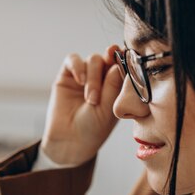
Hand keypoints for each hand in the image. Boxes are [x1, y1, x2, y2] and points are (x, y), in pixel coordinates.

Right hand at [41, 45, 123, 165]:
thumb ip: (113, 86)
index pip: (122, 65)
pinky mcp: (67, 76)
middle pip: (108, 58)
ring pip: (93, 60)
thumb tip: (117, 64)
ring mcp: (84, 76)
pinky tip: (81, 81)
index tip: (128, 54)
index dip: (125, 58)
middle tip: (111, 62)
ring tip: (91, 99)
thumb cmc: (94, 129)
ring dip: (94, 77)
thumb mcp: (108, 109)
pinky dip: (78, 67)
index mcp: (116, 85)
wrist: (70, 141)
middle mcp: (101, 78)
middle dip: (111, 59)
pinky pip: (72, 60)